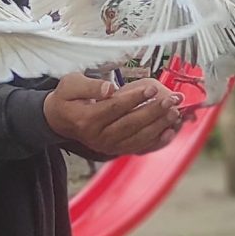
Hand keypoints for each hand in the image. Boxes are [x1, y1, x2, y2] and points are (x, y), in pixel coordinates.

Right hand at [43, 74, 182, 157]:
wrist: (60, 120)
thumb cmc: (66, 99)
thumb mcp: (69, 85)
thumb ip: (88, 86)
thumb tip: (109, 89)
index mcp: (87, 119)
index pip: (115, 108)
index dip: (135, 98)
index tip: (152, 88)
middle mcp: (98, 136)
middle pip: (131, 124)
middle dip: (154, 111)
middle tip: (171, 99)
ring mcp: (108, 145)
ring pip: (138, 137)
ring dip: (159, 125)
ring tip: (174, 112)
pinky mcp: (115, 150)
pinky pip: (139, 148)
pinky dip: (157, 142)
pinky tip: (170, 132)